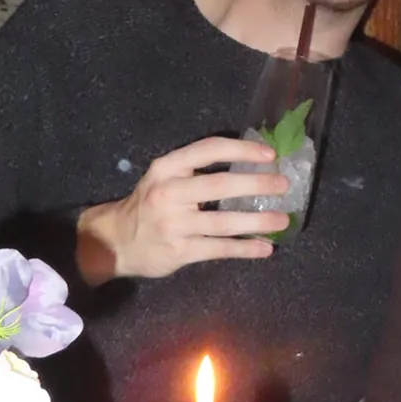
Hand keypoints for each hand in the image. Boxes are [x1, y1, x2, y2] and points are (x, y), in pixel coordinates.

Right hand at [76, 138, 290, 283]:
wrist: (116, 241)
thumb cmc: (150, 204)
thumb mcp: (164, 177)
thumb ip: (196, 170)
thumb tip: (248, 163)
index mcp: (167, 168)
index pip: (209, 150)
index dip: (242, 150)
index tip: (270, 155)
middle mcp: (169, 193)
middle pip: (220, 186)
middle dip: (257, 185)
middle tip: (284, 185)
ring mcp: (174, 225)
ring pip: (224, 222)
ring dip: (258, 221)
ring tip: (282, 220)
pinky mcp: (180, 251)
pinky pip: (219, 249)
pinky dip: (245, 248)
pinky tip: (264, 248)